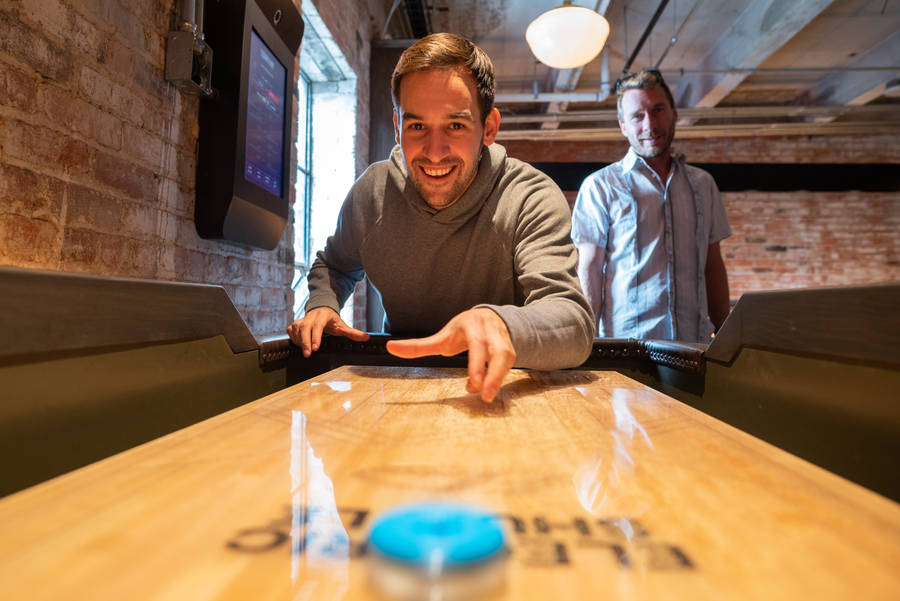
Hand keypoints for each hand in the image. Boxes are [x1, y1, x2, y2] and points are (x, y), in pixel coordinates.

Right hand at [286, 307, 368, 356]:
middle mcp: (310, 317)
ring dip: (299, 341)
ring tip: (306, 350)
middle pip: (304, 328)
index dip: (315, 337)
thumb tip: (366, 338)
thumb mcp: (342, 325)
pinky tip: (299, 344)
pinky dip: (294, 339)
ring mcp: (301, 320)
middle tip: (308, 354)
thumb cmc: (331, 319)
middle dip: (304, 342)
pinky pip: (290, 331)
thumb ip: (353, 333)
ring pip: (296, 330)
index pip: (317, 326)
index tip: (316, 348)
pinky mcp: (295, 324)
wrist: (321, 309)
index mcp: (322, 317)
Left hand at [385, 308, 515, 402]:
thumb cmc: (463, 330)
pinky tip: (487, 389)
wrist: (489, 317)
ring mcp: (504, 339)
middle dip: (493, 375)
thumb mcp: (441, 337)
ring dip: (499, 378)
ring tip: (486, 396)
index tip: (472, 384)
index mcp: (472, 325)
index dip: (477, 364)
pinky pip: (510, 365)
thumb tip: (390, 347)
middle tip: (484, 396)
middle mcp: (491, 330)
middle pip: (499, 352)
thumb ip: (418, 346)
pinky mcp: (511, 350)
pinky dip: (500, 378)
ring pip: (508, 358)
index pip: (478, 344)